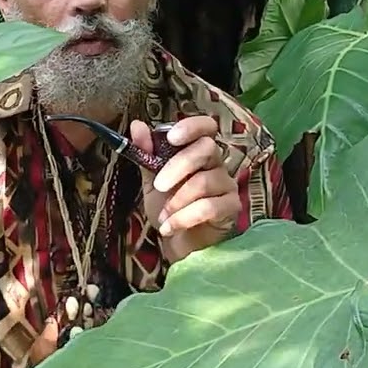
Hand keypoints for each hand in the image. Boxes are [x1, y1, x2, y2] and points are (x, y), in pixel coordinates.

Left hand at [130, 117, 239, 254]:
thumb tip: (137, 125)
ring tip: (163, 216)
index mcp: (198, 152)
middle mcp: (217, 164)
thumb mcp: (151, 180)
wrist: (177, 242)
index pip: (206, 127)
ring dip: (177, 200)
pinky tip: (169, 228)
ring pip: (205, 181)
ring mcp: (227, 185)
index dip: (192, 126)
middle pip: (206, 149)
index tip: (171, 136)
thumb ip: (146, 153)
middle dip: (178, 166)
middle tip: (158, 186)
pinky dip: (183, 218)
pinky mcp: (231, 208)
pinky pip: (209, 207)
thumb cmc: (168, 207)